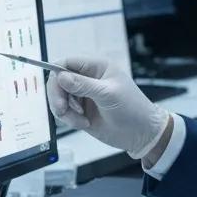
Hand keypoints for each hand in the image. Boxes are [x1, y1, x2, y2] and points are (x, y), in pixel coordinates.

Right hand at [47, 56, 170, 159]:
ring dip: (64, 110)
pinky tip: (83, 123)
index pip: (67, 62)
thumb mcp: (108, 95)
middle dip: (57, 96)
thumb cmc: (131, 109)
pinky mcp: (80, 111)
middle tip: (62, 110)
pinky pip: (63, 111)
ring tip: (80, 120)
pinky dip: (68, 118)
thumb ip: (83, 85)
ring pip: (58, 97)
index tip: (55, 89)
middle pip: (57, 81)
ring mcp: (82, 95)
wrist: (141, 134)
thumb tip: (60, 76)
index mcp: (96, 67)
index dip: (57, 73)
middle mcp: (87, 78)